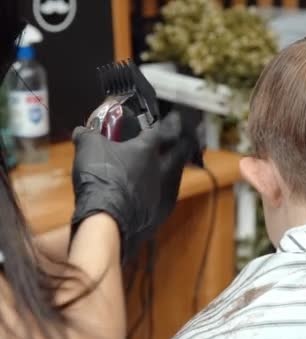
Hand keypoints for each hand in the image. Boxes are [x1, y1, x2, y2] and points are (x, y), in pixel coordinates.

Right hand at [71, 113, 203, 260]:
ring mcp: (162, 192)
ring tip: (173, 165)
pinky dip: (163, 192)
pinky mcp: (159, 213)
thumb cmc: (101, 177)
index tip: (175, 118)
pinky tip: (156, 194)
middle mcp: (161, 169)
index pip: (163, 130)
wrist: (107, 218)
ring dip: (175, 169)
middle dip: (184, 144)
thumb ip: (87, 136)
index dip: (169, 122)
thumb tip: (82, 130)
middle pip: (180, 153)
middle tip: (188, 139)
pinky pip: (165, 198)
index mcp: (148, 150)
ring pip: (176, 176)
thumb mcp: (88, 148)